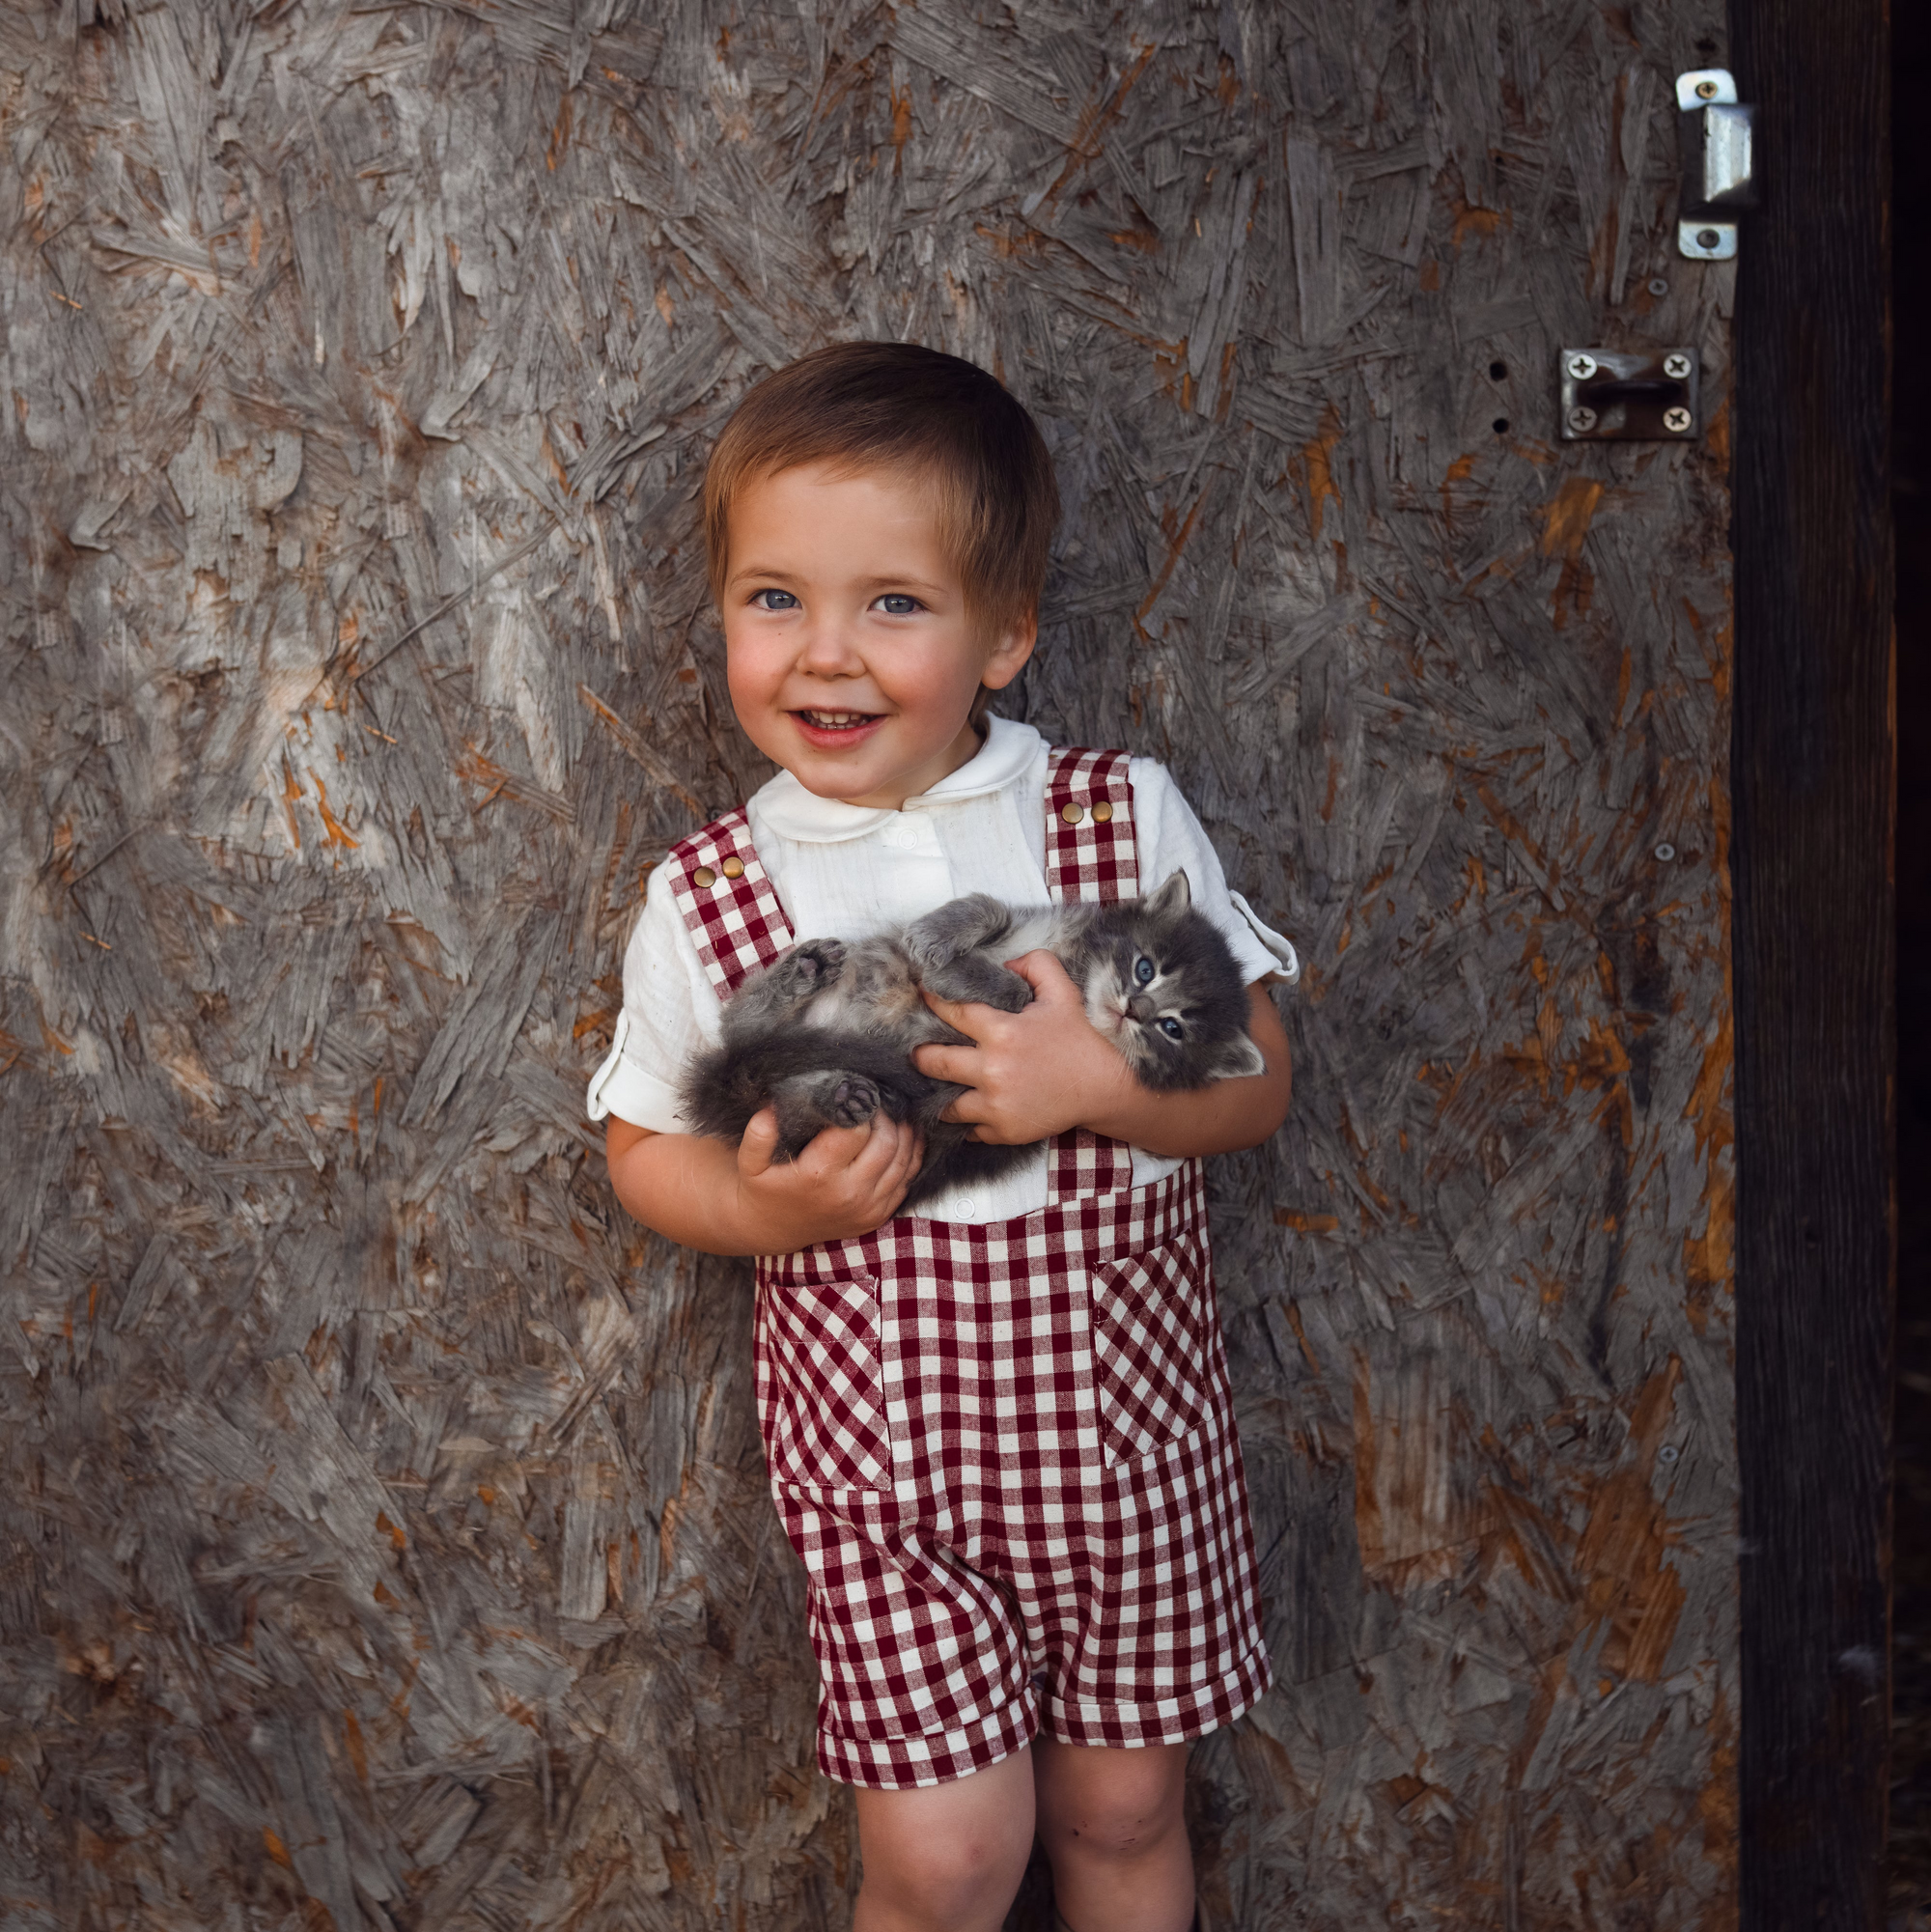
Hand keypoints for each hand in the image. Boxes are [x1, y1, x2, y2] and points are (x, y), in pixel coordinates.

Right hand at [732, 1104, 922, 1246]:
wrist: (771, 1229)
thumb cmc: (763, 1188)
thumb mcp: (750, 1162)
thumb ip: (759, 1134)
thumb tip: (773, 1107)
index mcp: (819, 1175)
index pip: (856, 1130)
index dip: (861, 1107)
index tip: (856, 1092)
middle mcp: (849, 1194)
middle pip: (886, 1143)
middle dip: (886, 1116)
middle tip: (878, 1098)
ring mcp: (868, 1207)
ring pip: (903, 1160)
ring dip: (904, 1131)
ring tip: (894, 1111)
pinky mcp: (879, 1215)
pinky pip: (907, 1180)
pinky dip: (911, 1154)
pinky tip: (905, 1134)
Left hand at [912, 951, 1135, 1144]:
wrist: (1105, 1087)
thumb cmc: (1080, 1038)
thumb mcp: (1062, 992)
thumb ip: (1035, 964)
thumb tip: (1004, 964)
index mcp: (1003, 1032)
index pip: (951, 1012)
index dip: (932, 1002)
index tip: (921, 996)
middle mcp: (993, 1070)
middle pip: (933, 1062)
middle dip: (920, 1053)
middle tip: (916, 1049)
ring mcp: (996, 1105)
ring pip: (945, 1104)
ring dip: (940, 1093)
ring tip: (937, 1085)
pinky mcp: (1004, 1131)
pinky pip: (970, 1129)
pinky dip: (968, 1120)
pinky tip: (969, 1107)